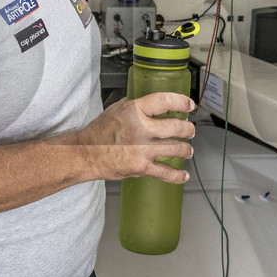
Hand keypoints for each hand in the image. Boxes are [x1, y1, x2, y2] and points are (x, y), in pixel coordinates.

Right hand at [74, 92, 196, 184]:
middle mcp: (140, 129)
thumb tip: (148, 102)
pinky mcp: (141, 166)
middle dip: (188, 129)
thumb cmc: (98, 133)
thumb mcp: (114, 109)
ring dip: (186, 149)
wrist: (86, 154)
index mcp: (134, 111)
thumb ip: (133, 104)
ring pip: (176, 148)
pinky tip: (184, 174)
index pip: (165, 101)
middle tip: (190, 130)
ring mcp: (142, 149)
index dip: (182, 101)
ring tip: (188, 149)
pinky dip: (177, 175)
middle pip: (176, 126)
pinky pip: (165, 172)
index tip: (189, 104)